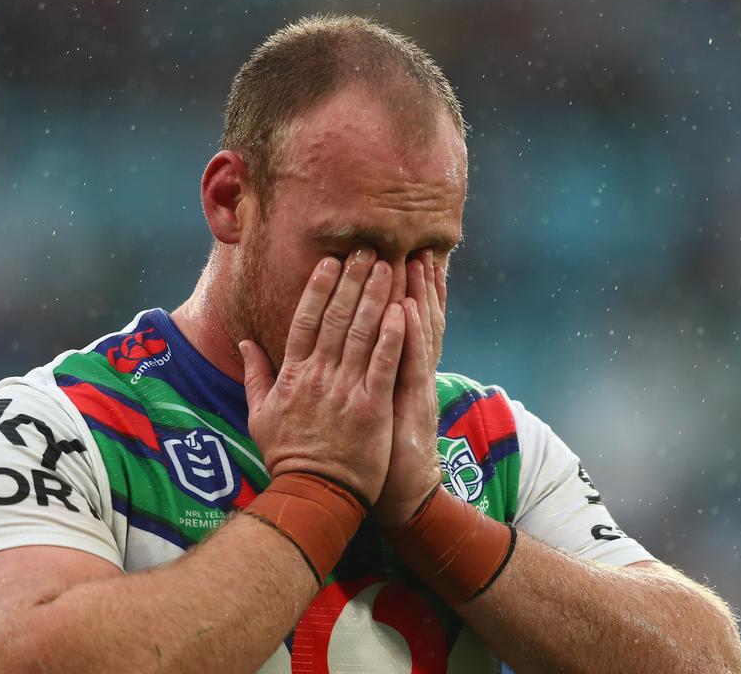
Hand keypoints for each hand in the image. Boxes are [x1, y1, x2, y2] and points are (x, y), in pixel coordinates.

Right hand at [239, 249, 405, 504]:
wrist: (314, 493)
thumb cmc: (289, 456)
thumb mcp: (260, 415)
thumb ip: (255, 376)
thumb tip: (245, 343)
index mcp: (293, 375)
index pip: (305, 321)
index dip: (319, 288)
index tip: (330, 262)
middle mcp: (318, 376)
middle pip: (336, 317)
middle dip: (352, 280)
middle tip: (366, 249)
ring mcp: (345, 390)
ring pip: (362, 332)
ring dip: (375, 296)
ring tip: (388, 266)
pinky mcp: (371, 406)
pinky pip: (384, 363)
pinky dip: (393, 335)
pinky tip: (403, 309)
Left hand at [374, 250, 446, 525]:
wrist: (401, 496)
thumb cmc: (372, 458)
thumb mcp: (361, 414)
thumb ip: (352, 382)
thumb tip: (325, 359)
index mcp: (387, 373)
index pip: (391, 324)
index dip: (391, 292)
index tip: (386, 257)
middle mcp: (404, 374)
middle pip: (409, 318)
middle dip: (408, 281)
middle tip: (409, 244)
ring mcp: (411, 386)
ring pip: (415, 333)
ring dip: (416, 295)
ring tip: (416, 260)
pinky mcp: (412, 404)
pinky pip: (411, 364)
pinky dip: (411, 336)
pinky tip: (410, 308)